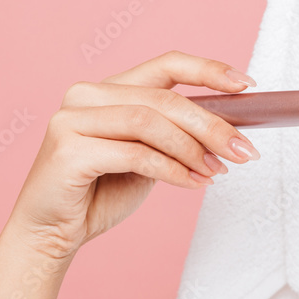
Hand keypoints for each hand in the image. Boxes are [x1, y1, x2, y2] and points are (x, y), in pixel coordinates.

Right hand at [7, 50, 258, 261]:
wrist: (51, 233)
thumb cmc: (101, 193)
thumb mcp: (150, 158)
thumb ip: (176, 137)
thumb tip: (230, 131)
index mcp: (109, 90)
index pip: (166, 64)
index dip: (209, 70)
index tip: (247, 85)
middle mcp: (87, 94)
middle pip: (165, 99)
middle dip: (212, 126)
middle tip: (244, 150)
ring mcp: (72, 118)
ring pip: (151, 122)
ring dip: (193, 150)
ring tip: (216, 172)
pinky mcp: (68, 149)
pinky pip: (136, 154)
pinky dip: (172, 170)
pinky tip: (193, 183)